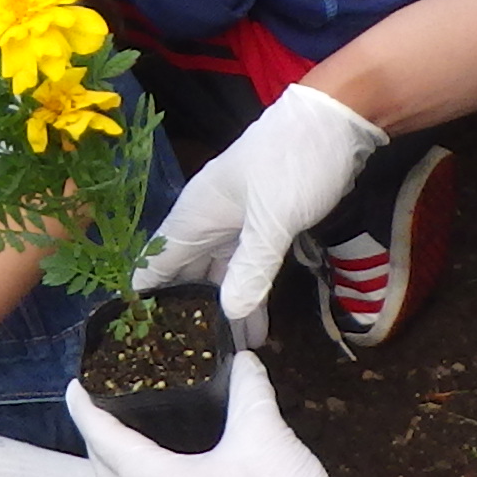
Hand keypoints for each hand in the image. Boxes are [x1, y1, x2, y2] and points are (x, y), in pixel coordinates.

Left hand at [70, 348, 341, 476]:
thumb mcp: (263, 429)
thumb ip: (247, 388)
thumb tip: (243, 360)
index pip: (106, 442)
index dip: (85, 412)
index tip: (74, 388)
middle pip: (106, 475)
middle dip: (94, 442)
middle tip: (95, 409)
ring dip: (113, 470)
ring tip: (117, 439)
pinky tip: (155, 474)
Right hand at [134, 79, 387, 328]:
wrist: (339, 118)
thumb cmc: (296, 161)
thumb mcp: (274, 219)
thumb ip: (252, 267)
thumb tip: (228, 313)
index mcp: (198, 211)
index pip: (157, 259)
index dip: (144, 295)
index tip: (136, 336)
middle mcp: (210, 216)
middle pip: (188, 271)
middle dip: (189, 311)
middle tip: (188, 358)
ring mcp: (239, 219)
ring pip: (222, 270)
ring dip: (226, 306)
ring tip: (230, 351)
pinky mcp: (267, 220)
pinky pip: (249, 262)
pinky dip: (251, 290)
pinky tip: (257, 318)